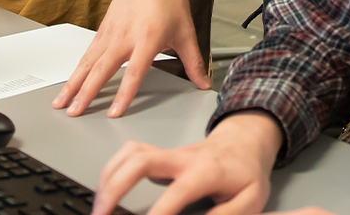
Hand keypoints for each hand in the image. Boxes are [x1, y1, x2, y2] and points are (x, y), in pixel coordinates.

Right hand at [53, 0, 208, 116]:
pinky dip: (76, 70)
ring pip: (88, 63)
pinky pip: (87, 54)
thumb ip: (193, 61)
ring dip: (73, 84)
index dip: (124, 94)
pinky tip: (69, 83)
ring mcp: (111, 32)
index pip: (135, 72)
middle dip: (86, 93)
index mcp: (148, 38)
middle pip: (102, 69)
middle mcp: (125, 36)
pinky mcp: (103, 29)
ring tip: (62, 103)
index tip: (114, 112)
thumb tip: (204, 83)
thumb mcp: (186, 31)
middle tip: (74, 113)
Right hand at [93, 111, 281, 214]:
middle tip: (101, 214)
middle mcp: (182, 158)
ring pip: (130, 153)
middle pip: (140, 159)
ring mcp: (168, 153)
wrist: (246, 142)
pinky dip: (112, 170)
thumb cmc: (246, 174)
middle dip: (115, 187)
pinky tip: (107, 191)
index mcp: (206, 171)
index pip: (176, 193)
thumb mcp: (250, 199)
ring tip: (99, 207)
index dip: (158, 214)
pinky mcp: (160, 154)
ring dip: (109, 177)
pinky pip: (129, 154)